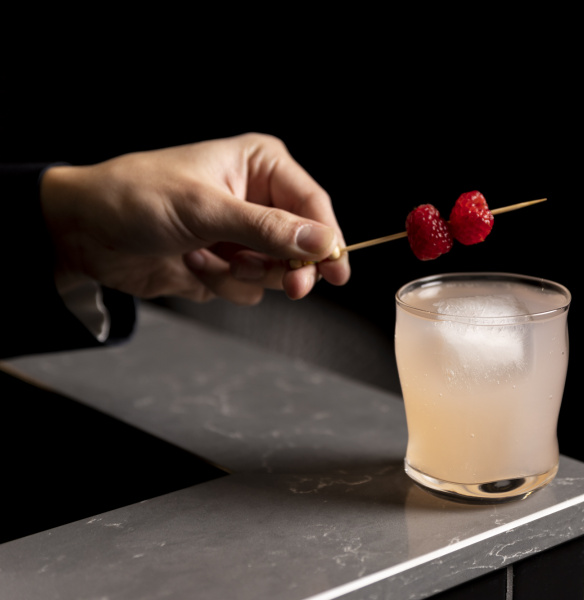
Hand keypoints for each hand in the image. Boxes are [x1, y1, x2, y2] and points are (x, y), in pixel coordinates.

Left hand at [40, 133, 349, 302]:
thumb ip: (267, 228)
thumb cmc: (137, 197)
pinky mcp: (227, 264)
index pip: (313, 204)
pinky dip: (222, 284)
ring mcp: (243, 235)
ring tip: (208, 257)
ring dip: (244, 274)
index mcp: (260, 166)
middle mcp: (258, 199)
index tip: (335, 270)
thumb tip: (321, 242)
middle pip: (303, 243)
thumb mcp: (206, 209)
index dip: (327, 238)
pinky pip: (249, 289)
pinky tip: (191, 263)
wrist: (83, 232)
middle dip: (289, 266)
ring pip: (277, 271)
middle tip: (292, 286)